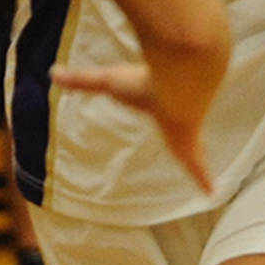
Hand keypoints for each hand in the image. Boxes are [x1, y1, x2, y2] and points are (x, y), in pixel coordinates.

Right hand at [49, 62, 212, 192]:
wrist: (179, 81)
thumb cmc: (144, 80)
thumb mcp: (107, 80)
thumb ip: (81, 80)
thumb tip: (52, 71)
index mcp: (159, 101)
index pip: (162, 108)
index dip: (165, 115)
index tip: (167, 116)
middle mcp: (177, 117)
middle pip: (179, 135)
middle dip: (185, 144)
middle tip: (190, 153)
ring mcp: (188, 133)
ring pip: (194, 151)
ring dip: (198, 162)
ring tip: (206, 176)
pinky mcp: (191, 148)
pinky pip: (198, 169)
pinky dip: (203, 180)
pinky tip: (211, 192)